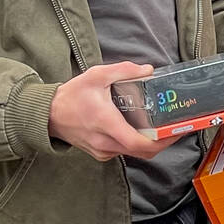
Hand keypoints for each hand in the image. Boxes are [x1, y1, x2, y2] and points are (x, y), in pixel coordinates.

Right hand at [48, 61, 184, 161]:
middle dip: (163, 142)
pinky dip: (136, 143)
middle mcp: (105, 142)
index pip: (139, 143)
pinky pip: (124, 152)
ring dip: (150, 143)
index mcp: (106, 123)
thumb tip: (148, 70)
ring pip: (134, 153)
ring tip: (162, 127)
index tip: (176, 130)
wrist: (48, 114)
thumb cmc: (71, 96)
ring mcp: (102, 151)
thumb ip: (124, 70)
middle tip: (175, 128)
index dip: (162, 140)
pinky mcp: (100, 153)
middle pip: (143, 152)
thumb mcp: (97, 75)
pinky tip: (141, 129)